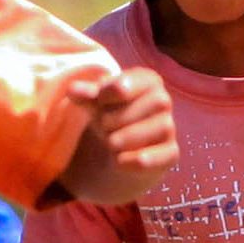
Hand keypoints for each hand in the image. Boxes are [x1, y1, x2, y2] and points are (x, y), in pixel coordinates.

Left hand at [57, 67, 178, 207]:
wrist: (115, 153)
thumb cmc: (108, 118)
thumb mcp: (95, 105)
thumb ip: (85, 96)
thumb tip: (73, 89)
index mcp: (147, 81)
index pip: (135, 81)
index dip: (114, 91)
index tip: (100, 101)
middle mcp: (163, 102)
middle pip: (155, 102)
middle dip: (121, 116)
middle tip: (104, 126)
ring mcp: (168, 128)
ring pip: (161, 127)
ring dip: (128, 137)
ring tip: (111, 144)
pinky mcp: (170, 154)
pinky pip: (165, 154)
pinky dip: (141, 160)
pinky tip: (120, 161)